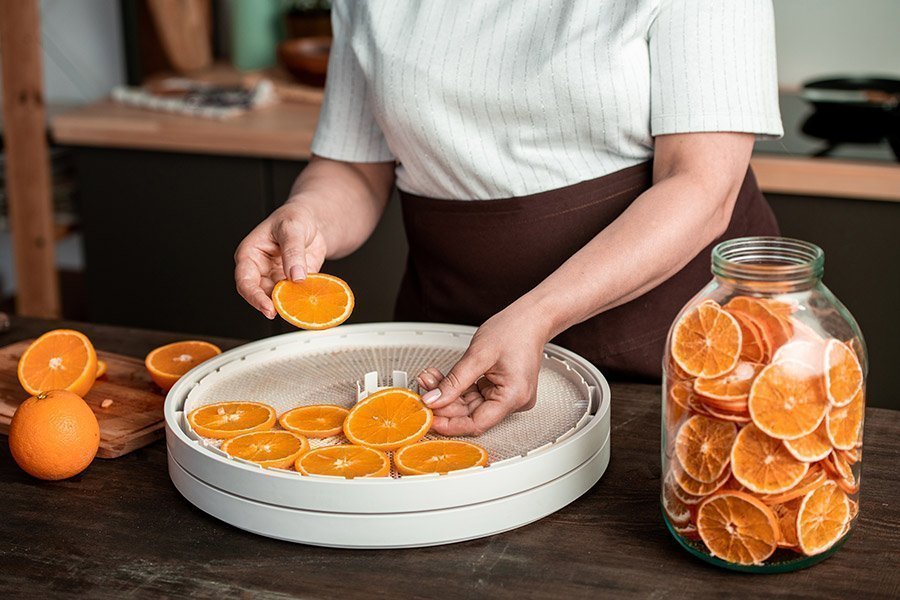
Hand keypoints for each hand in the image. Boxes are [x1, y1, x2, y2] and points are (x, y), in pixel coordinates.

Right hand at [234, 202, 327, 318]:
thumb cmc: (294, 218)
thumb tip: (296, 276)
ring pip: (277, 299)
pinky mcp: (291, 284)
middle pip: (260, 295)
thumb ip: (293, 251)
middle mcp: (260, 270)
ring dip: (288, 305)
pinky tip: (310, 302)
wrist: (312, 222)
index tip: (268, 308)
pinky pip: (294, 297)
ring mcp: (275, 279)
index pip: (245, 281)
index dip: (254, 296)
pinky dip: (301, 301)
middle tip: (287, 312)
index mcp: (250, 255)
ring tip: (300, 307)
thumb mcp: (292, 228)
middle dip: (272, 305)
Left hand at [417, 303, 549, 435]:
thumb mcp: (478, 356)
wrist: (531, 317)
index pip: (477, 423)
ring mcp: (509, 396)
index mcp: (514, 396)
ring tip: (429, 379)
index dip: (450, 424)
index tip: (429, 419)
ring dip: (448, 393)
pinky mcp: (502, 389)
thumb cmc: (515, 330)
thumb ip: (454, 382)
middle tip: (424, 390)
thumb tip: (433, 400)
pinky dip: (458, 387)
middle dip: (445, 403)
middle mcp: (515, 401)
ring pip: (470, 404)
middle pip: (472, 413)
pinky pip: (475, 395)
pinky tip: (442, 379)